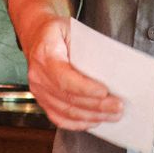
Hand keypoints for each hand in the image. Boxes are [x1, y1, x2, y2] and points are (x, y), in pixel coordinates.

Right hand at [20, 14, 122, 129]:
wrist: (36, 36)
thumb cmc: (56, 31)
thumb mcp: (71, 29)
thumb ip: (87, 46)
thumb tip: (109, 66)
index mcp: (45, 55)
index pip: (65, 78)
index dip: (85, 89)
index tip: (105, 92)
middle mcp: (39, 76)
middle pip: (68, 98)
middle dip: (96, 106)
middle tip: (118, 106)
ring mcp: (39, 91)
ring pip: (66, 112)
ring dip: (92, 116)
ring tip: (112, 115)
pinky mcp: (42, 100)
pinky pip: (59, 118)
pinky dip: (78, 123)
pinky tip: (94, 121)